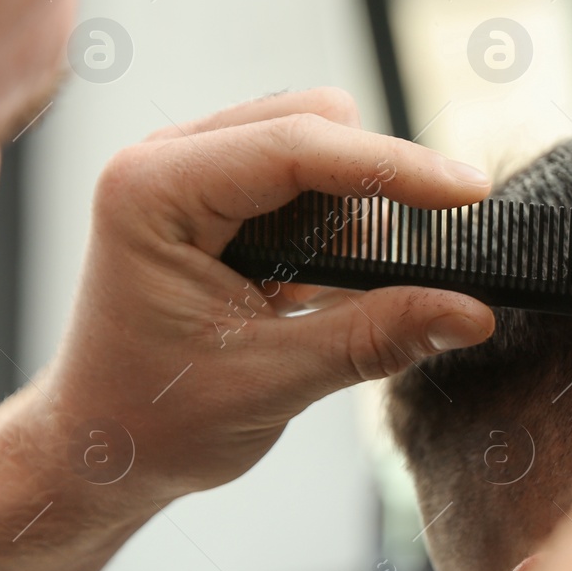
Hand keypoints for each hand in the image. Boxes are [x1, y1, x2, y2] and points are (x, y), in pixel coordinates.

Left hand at [40, 89, 495, 511]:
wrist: (99, 448)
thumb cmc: (154, 421)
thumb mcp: (275, 382)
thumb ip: (376, 336)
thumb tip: (472, 312)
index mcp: (154, 192)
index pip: (298, 146)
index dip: (394, 166)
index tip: (469, 192)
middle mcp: (166, 161)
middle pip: (316, 122)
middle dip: (371, 190)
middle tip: (382, 277)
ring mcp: (190, 170)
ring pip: (318, 142)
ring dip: (349, 214)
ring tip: (316, 299)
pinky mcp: (215, 192)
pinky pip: (304, 174)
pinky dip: (331, 224)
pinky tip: (305, 289)